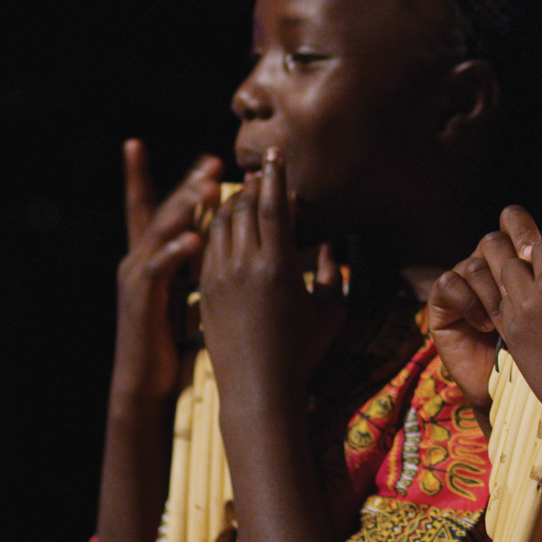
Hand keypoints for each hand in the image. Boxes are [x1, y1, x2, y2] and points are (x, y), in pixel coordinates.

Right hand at [112, 140, 220, 401]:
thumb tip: (222, 235)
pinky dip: (175, 252)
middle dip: (185, 183)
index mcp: (149, 255)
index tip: (141, 144)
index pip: (147, 206)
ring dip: (183, 206)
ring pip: (159, 232)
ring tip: (207, 187)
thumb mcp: (184, 289)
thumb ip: (196, 260)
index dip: (142, 175)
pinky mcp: (143, 301)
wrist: (145, 381)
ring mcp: (137, 278)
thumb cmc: (171, 337)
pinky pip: (159, 270)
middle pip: (161, 210)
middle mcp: (138, 258)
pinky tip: (194, 238)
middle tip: (212, 161)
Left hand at [200, 147, 344, 410]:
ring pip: (221, 223)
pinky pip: (207, 245)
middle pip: (244, 207)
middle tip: (263, 170)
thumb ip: (334, 269)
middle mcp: (245, 266)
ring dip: (234, 203)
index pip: (273, 207)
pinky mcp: (204, 289)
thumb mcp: (331, 308)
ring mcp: (219, 277)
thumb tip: (337, 240)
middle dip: (254, 184)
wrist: (257, 389)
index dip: (275, 175)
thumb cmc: (303, 351)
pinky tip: (226, 223)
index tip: (276, 152)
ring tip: (246, 192)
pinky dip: (217, 227)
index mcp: (279, 266)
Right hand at [427, 207, 541, 416]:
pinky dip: (468, 300)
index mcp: (524, 264)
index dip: (532, 233)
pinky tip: (486, 326)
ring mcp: (469, 287)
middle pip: (497, 237)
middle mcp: (494, 270)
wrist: (519, 400)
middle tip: (531, 276)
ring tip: (510, 323)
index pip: (521, 227)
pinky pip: (450, 283)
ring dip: (496, 290)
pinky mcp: (444, 307)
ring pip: (476, 261)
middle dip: (513, 254)